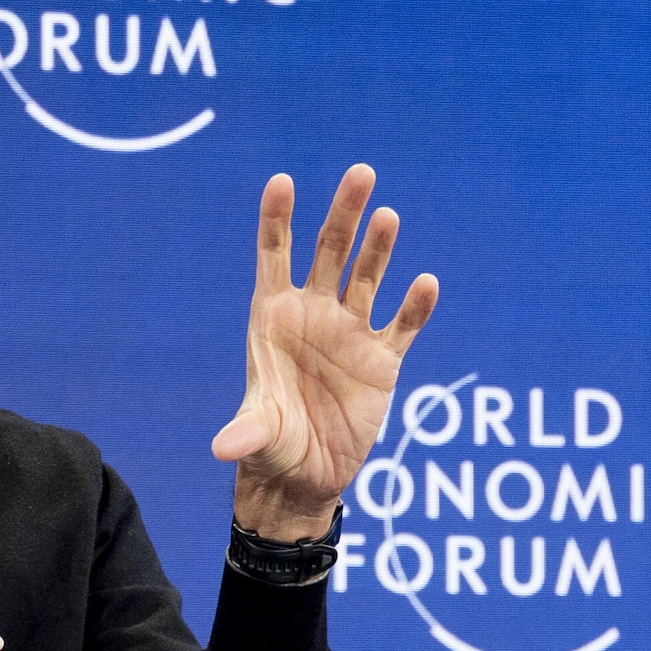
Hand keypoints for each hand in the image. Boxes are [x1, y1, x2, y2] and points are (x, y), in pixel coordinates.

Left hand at [214, 163, 438, 540]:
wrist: (304, 477)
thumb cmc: (270, 449)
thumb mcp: (256, 439)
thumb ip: (246, 433)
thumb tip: (224, 448)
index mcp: (272, 319)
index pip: (274, 257)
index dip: (277, 219)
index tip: (282, 180)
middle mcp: (313, 316)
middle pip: (330, 253)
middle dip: (344, 214)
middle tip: (360, 173)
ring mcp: (350, 334)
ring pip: (368, 278)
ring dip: (379, 248)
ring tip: (387, 216)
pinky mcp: (383, 361)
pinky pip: (403, 326)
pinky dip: (415, 306)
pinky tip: (426, 283)